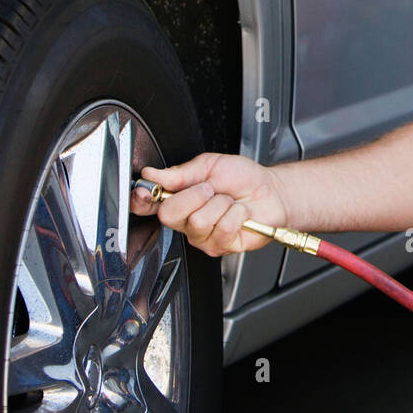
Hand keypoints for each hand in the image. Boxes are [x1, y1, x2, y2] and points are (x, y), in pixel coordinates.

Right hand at [129, 153, 289, 255]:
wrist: (271, 192)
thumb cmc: (243, 179)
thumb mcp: (210, 165)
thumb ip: (180, 172)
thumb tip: (152, 173)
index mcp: (179, 198)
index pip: (148, 205)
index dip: (141, 199)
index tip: (144, 190)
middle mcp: (186, 220)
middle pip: (169, 215)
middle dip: (193, 195)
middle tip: (210, 189)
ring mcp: (202, 236)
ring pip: (198, 221)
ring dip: (220, 204)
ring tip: (229, 201)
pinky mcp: (220, 246)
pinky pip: (221, 229)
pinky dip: (235, 214)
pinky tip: (239, 213)